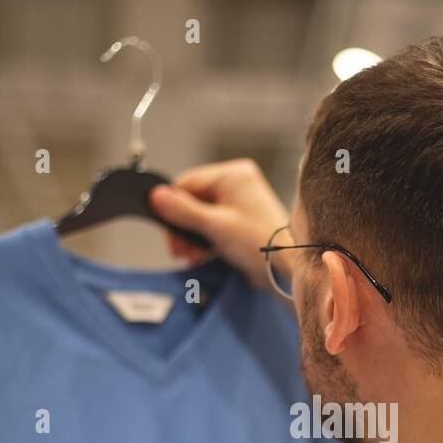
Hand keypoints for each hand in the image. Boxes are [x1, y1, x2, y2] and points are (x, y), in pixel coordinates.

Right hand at [148, 158, 289, 289]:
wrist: (287, 268)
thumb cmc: (258, 242)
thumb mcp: (214, 226)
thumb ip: (183, 211)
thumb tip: (155, 195)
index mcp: (233, 174)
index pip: (188, 183)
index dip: (173, 207)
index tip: (167, 231)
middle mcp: (236, 183)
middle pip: (193, 200)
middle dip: (183, 227)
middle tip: (178, 250)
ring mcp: (240, 201)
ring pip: (202, 214)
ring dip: (192, 237)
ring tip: (190, 256)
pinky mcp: (241, 220)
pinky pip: (214, 223)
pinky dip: (205, 239)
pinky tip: (200, 255)